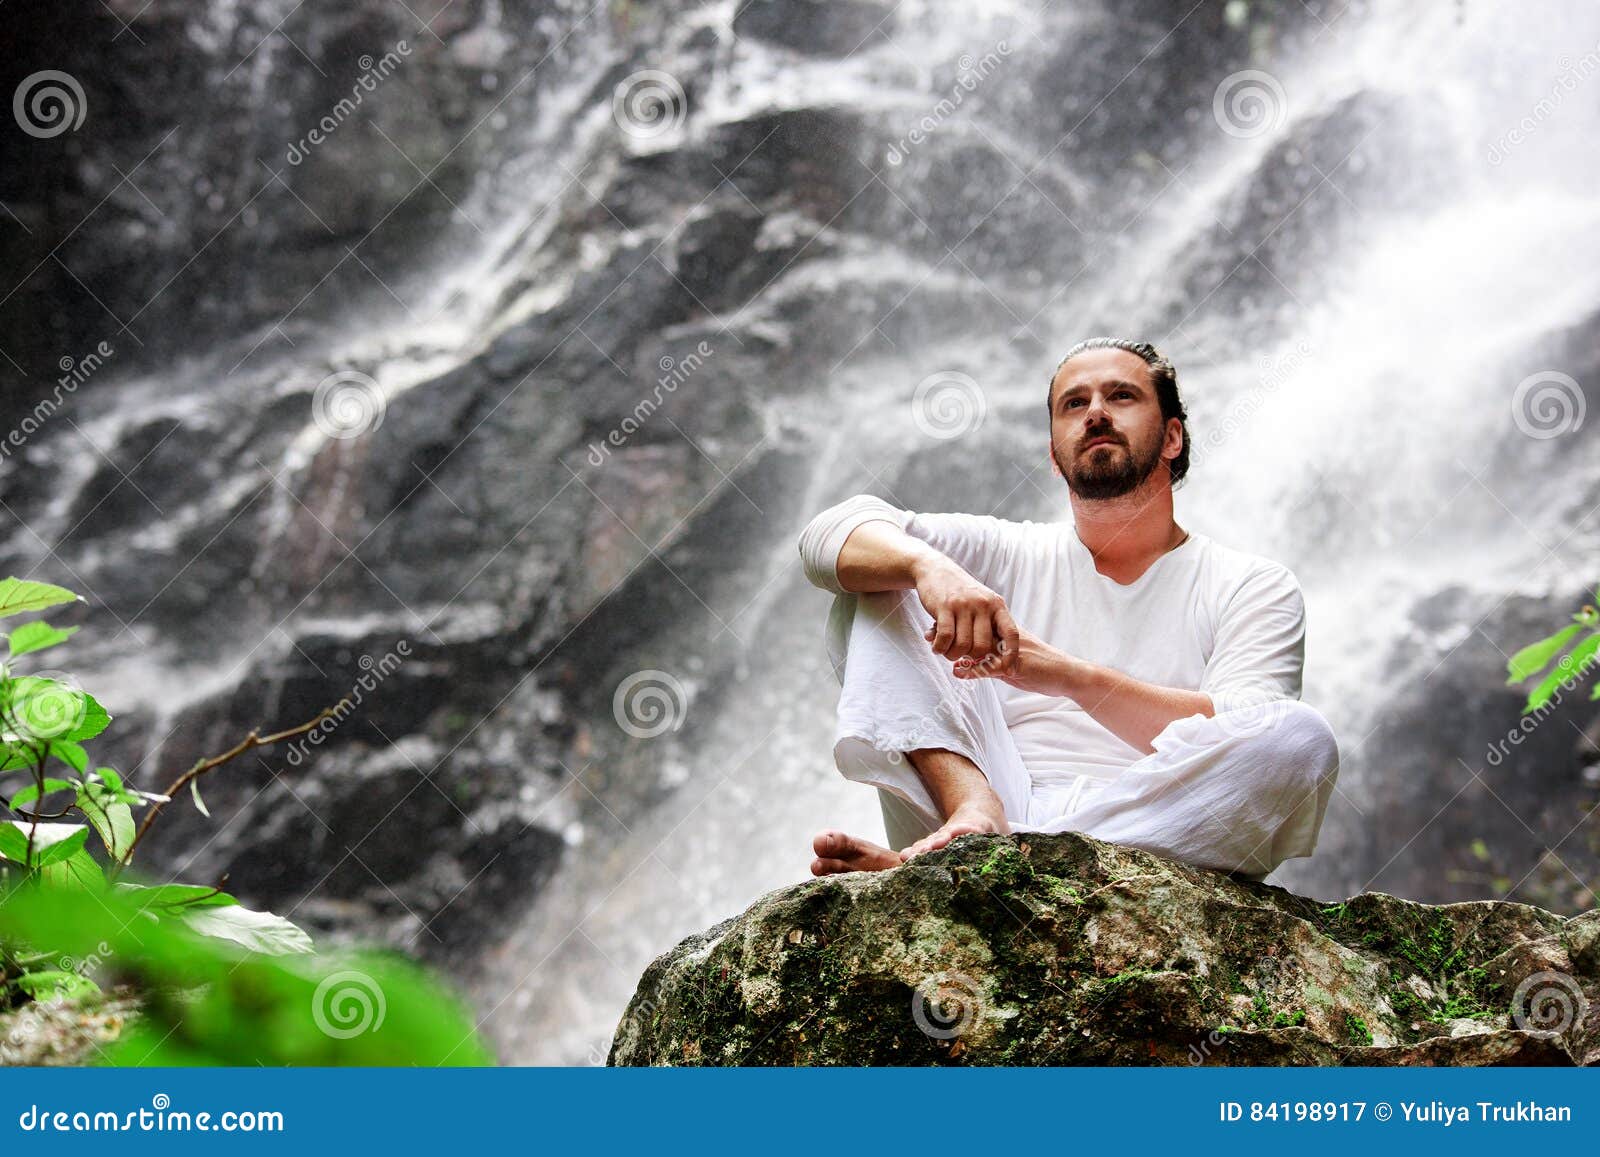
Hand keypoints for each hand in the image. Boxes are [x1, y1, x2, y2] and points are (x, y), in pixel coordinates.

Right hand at [911, 556, 1019, 671]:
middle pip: (982, 646)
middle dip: (970, 658)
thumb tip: (1000, 654)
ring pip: (962, 645)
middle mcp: (983, 604)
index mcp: (997, 605)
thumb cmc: (961, 592)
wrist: (936, 570)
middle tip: (961, 657)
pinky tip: (936, 647)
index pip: (1011, 634)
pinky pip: (945, 638)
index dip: (1010, 655)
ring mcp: (964, 605)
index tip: (1007, 671)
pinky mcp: (944, 606)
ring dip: (951, 654)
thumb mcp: (983, 602)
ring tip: (946, 651)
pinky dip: (939, 648)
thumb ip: (991, 624)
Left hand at [942, 623, 1067, 695]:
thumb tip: (962, 666)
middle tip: (928, 634)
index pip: (976, 624)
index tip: (934, 627)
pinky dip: (974, 671)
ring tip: (937, 649)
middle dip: (951, 633)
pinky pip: (992, 667)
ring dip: (957, 648)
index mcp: (1005, 632)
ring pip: (979, 646)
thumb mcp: (1009, 664)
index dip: (955, 625)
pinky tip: (959, 673)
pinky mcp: (1016, 665)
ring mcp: (1011, 650)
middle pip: (973, 631)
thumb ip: (987, 663)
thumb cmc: (1040, 667)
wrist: (1067, 673)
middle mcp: (1007, 637)